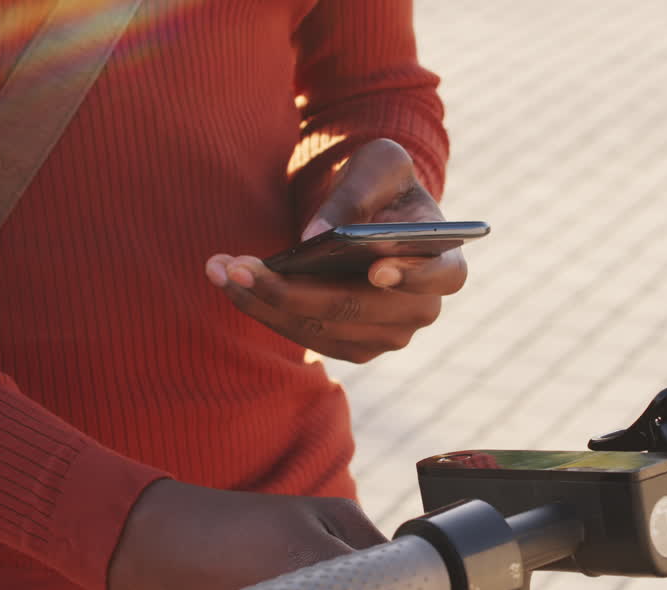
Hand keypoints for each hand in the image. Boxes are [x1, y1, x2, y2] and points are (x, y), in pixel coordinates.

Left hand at [206, 139, 467, 362]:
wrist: (371, 214)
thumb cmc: (383, 185)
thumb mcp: (377, 165)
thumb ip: (355, 193)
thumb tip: (315, 236)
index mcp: (446, 263)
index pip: (440, 277)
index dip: (411, 276)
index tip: (376, 268)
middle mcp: (421, 310)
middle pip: (360, 310)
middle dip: (295, 290)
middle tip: (240, 265)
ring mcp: (387, 336)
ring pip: (323, 328)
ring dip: (265, 301)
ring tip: (221, 268)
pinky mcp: (352, 345)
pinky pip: (305, 335)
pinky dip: (265, 310)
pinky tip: (230, 281)